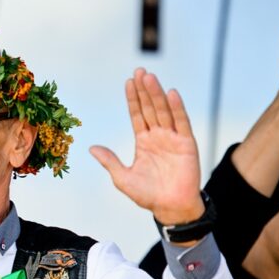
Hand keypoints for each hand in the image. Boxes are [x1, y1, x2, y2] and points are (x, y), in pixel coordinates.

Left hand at [90, 69, 203, 224]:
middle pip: (149, 108)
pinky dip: (176, 108)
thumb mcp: (122, 177)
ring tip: (150, 77)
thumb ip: (109, 161)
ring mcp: (173, 138)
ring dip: (157, 94)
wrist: (169, 207)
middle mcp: (158, 136)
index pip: (137, 115)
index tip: (128, 82)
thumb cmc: (147, 194)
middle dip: (144, 90)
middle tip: (139, 71)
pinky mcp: (187, 144)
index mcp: (143, 141)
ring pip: (163, 111)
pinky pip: (181, 123)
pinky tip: (171, 93)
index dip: (133, 99)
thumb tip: (91, 147)